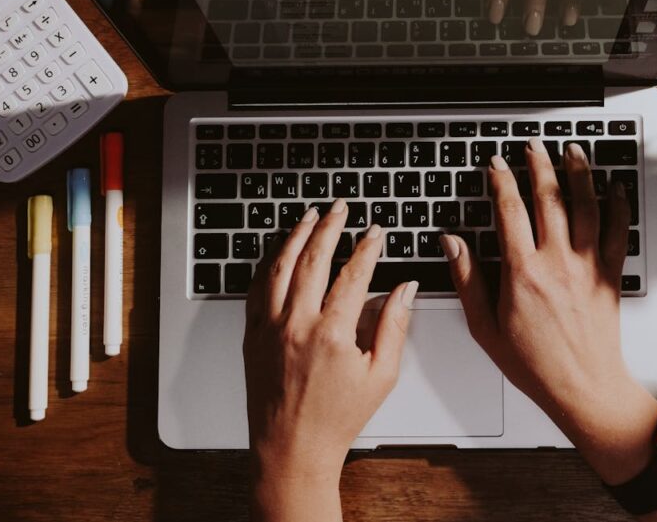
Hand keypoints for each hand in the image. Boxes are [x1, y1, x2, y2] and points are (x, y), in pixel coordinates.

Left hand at [244, 199, 416, 520]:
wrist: (292, 449)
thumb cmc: (338, 418)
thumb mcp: (381, 375)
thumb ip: (394, 325)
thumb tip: (404, 288)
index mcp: (333, 334)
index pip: (353, 274)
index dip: (366, 247)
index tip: (374, 232)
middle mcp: (296, 325)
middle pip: (313, 259)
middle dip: (329, 226)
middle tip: (339, 208)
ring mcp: (269, 328)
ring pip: (280, 267)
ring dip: (296, 236)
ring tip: (309, 217)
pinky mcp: (252, 335)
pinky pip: (257, 288)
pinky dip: (268, 263)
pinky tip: (279, 250)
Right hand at [441, 140, 656, 484]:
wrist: (583, 388)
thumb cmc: (534, 364)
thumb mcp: (485, 327)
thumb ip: (468, 280)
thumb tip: (453, 244)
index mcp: (523, 273)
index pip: (509, 212)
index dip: (501, 181)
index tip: (496, 164)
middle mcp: (558, 263)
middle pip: (549, 198)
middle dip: (539, 165)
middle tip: (533, 146)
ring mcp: (588, 267)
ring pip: (586, 206)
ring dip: (578, 173)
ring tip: (571, 151)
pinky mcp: (610, 276)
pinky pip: (618, 231)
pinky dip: (617, 205)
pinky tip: (614, 187)